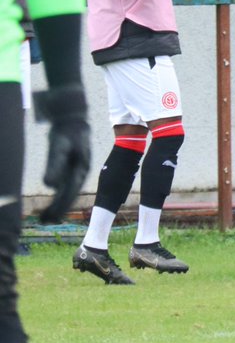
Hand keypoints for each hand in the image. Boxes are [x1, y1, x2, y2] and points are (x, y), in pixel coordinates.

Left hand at [33, 84, 90, 223]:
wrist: (72, 120)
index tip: (51, 218)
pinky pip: (63, 187)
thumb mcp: (59, 146)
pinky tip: (49, 204)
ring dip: (56, 206)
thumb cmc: (67, 132)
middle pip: (69, 196)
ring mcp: (75, 172)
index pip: (70, 192)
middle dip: (57, 210)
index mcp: (81, 169)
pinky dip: (56, 197)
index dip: (60, 206)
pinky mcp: (69, 170)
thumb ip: (54, 165)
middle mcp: (80, 173)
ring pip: (65, 193)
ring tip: (44, 219)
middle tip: (44, 222)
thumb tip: (50, 185)